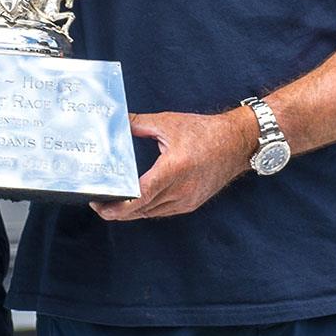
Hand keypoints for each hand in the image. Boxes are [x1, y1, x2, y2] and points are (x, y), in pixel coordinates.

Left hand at [90, 108, 256, 220]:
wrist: (236, 143)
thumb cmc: (205, 132)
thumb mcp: (168, 123)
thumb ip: (139, 124)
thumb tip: (116, 122)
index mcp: (174, 168)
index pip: (141, 195)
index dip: (118, 206)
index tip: (100, 206)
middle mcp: (181, 189)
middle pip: (142, 209)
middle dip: (118, 211)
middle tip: (98, 205)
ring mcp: (187, 200)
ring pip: (151, 213)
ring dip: (131, 212)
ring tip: (112, 203)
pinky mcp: (191, 203)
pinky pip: (163, 212)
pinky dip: (147, 209)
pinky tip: (136, 203)